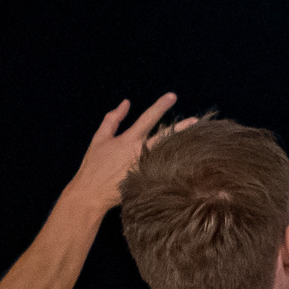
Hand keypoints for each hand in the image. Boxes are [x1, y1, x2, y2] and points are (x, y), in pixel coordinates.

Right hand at [64, 94, 189, 213]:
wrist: (92, 193)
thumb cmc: (94, 164)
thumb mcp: (99, 138)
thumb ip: (113, 119)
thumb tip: (126, 103)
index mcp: (129, 140)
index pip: (148, 118)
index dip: (160, 105)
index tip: (172, 96)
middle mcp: (141, 153)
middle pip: (166, 137)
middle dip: (182, 127)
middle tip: (196, 120)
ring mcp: (147, 167)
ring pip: (168, 152)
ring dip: (181, 144)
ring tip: (196, 137)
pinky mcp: (149, 180)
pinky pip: (165, 168)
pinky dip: (175, 162)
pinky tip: (187, 159)